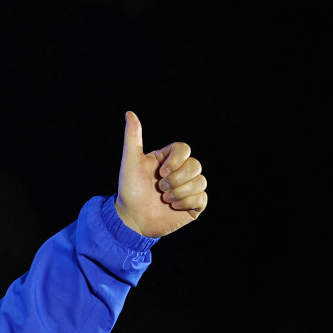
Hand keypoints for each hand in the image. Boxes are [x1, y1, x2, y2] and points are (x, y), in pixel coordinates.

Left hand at [114, 111, 207, 236]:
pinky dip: (188, 202)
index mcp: (168, 160)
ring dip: (181, 192)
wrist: (131, 220)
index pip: (185, 149)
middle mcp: (179, 172)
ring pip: (201, 181)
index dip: (176, 160)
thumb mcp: (130, 162)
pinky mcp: (193, 206)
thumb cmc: (129, 190)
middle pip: (196, 165)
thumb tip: (130, 113)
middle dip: (177, 179)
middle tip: (160, 188)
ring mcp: (187, 189)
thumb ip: (132, 138)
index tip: (160, 172)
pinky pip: (203, 198)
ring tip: (165, 198)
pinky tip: (173, 206)